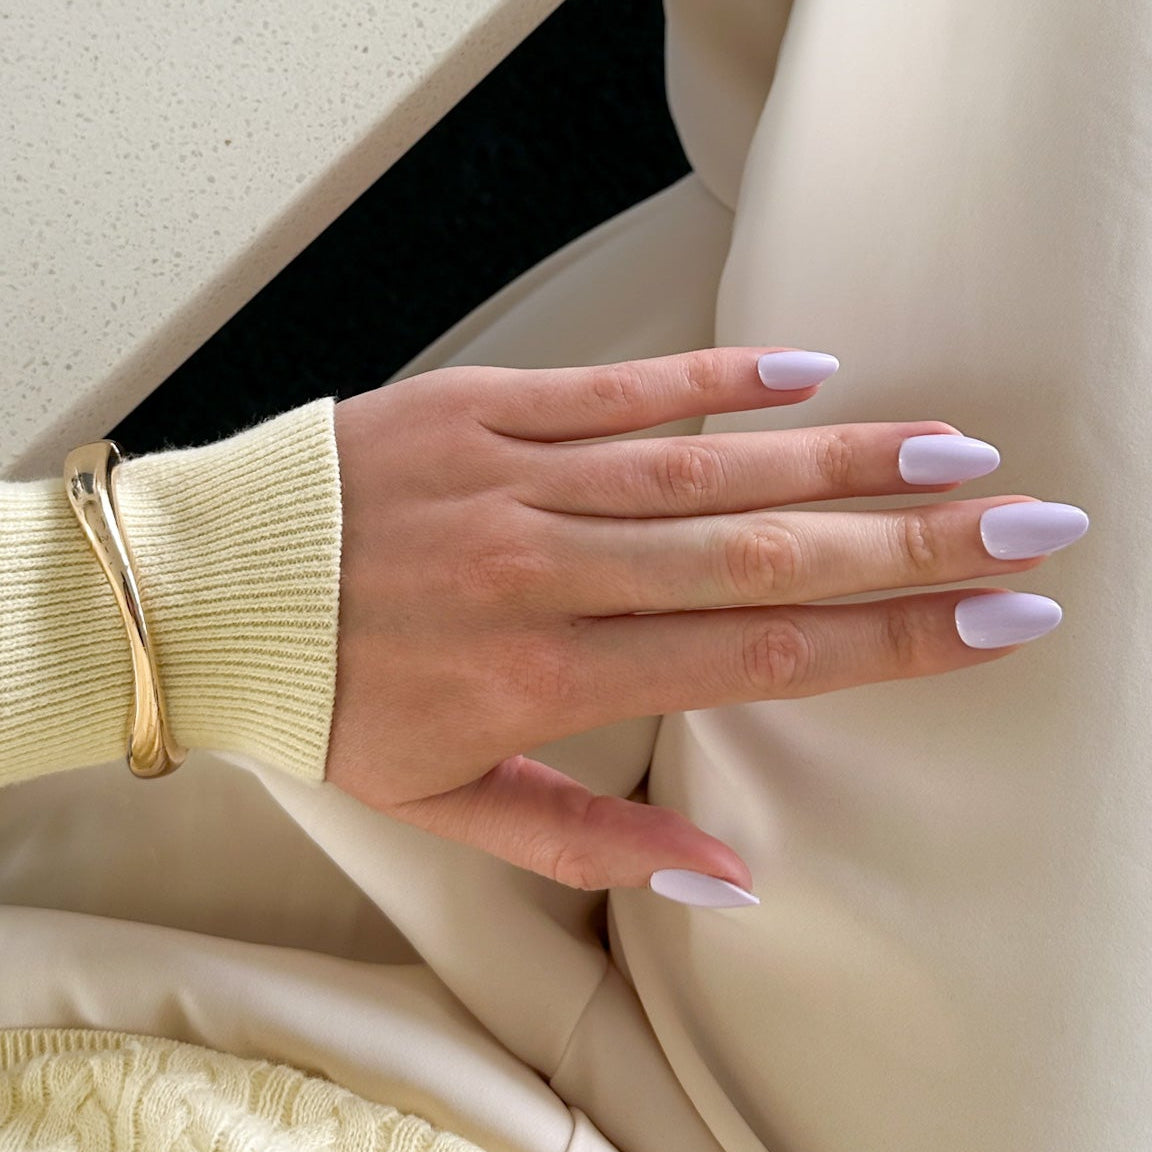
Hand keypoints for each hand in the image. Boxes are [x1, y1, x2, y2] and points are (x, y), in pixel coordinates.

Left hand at [327, 347, 1084, 896]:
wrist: (203, 593)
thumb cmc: (326, 699)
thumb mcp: (444, 802)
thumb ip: (590, 839)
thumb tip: (724, 877)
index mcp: (539, 677)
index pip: (749, 658)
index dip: (882, 643)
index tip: (991, 623)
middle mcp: (540, 572)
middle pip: (753, 555)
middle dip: (903, 541)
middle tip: (1022, 525)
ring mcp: (509, 477)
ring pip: (699, 466)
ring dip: (834, 455)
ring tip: (949, 449)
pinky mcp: (477, 407)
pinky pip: (612, 388)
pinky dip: (714, 380)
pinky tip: (807, 375)